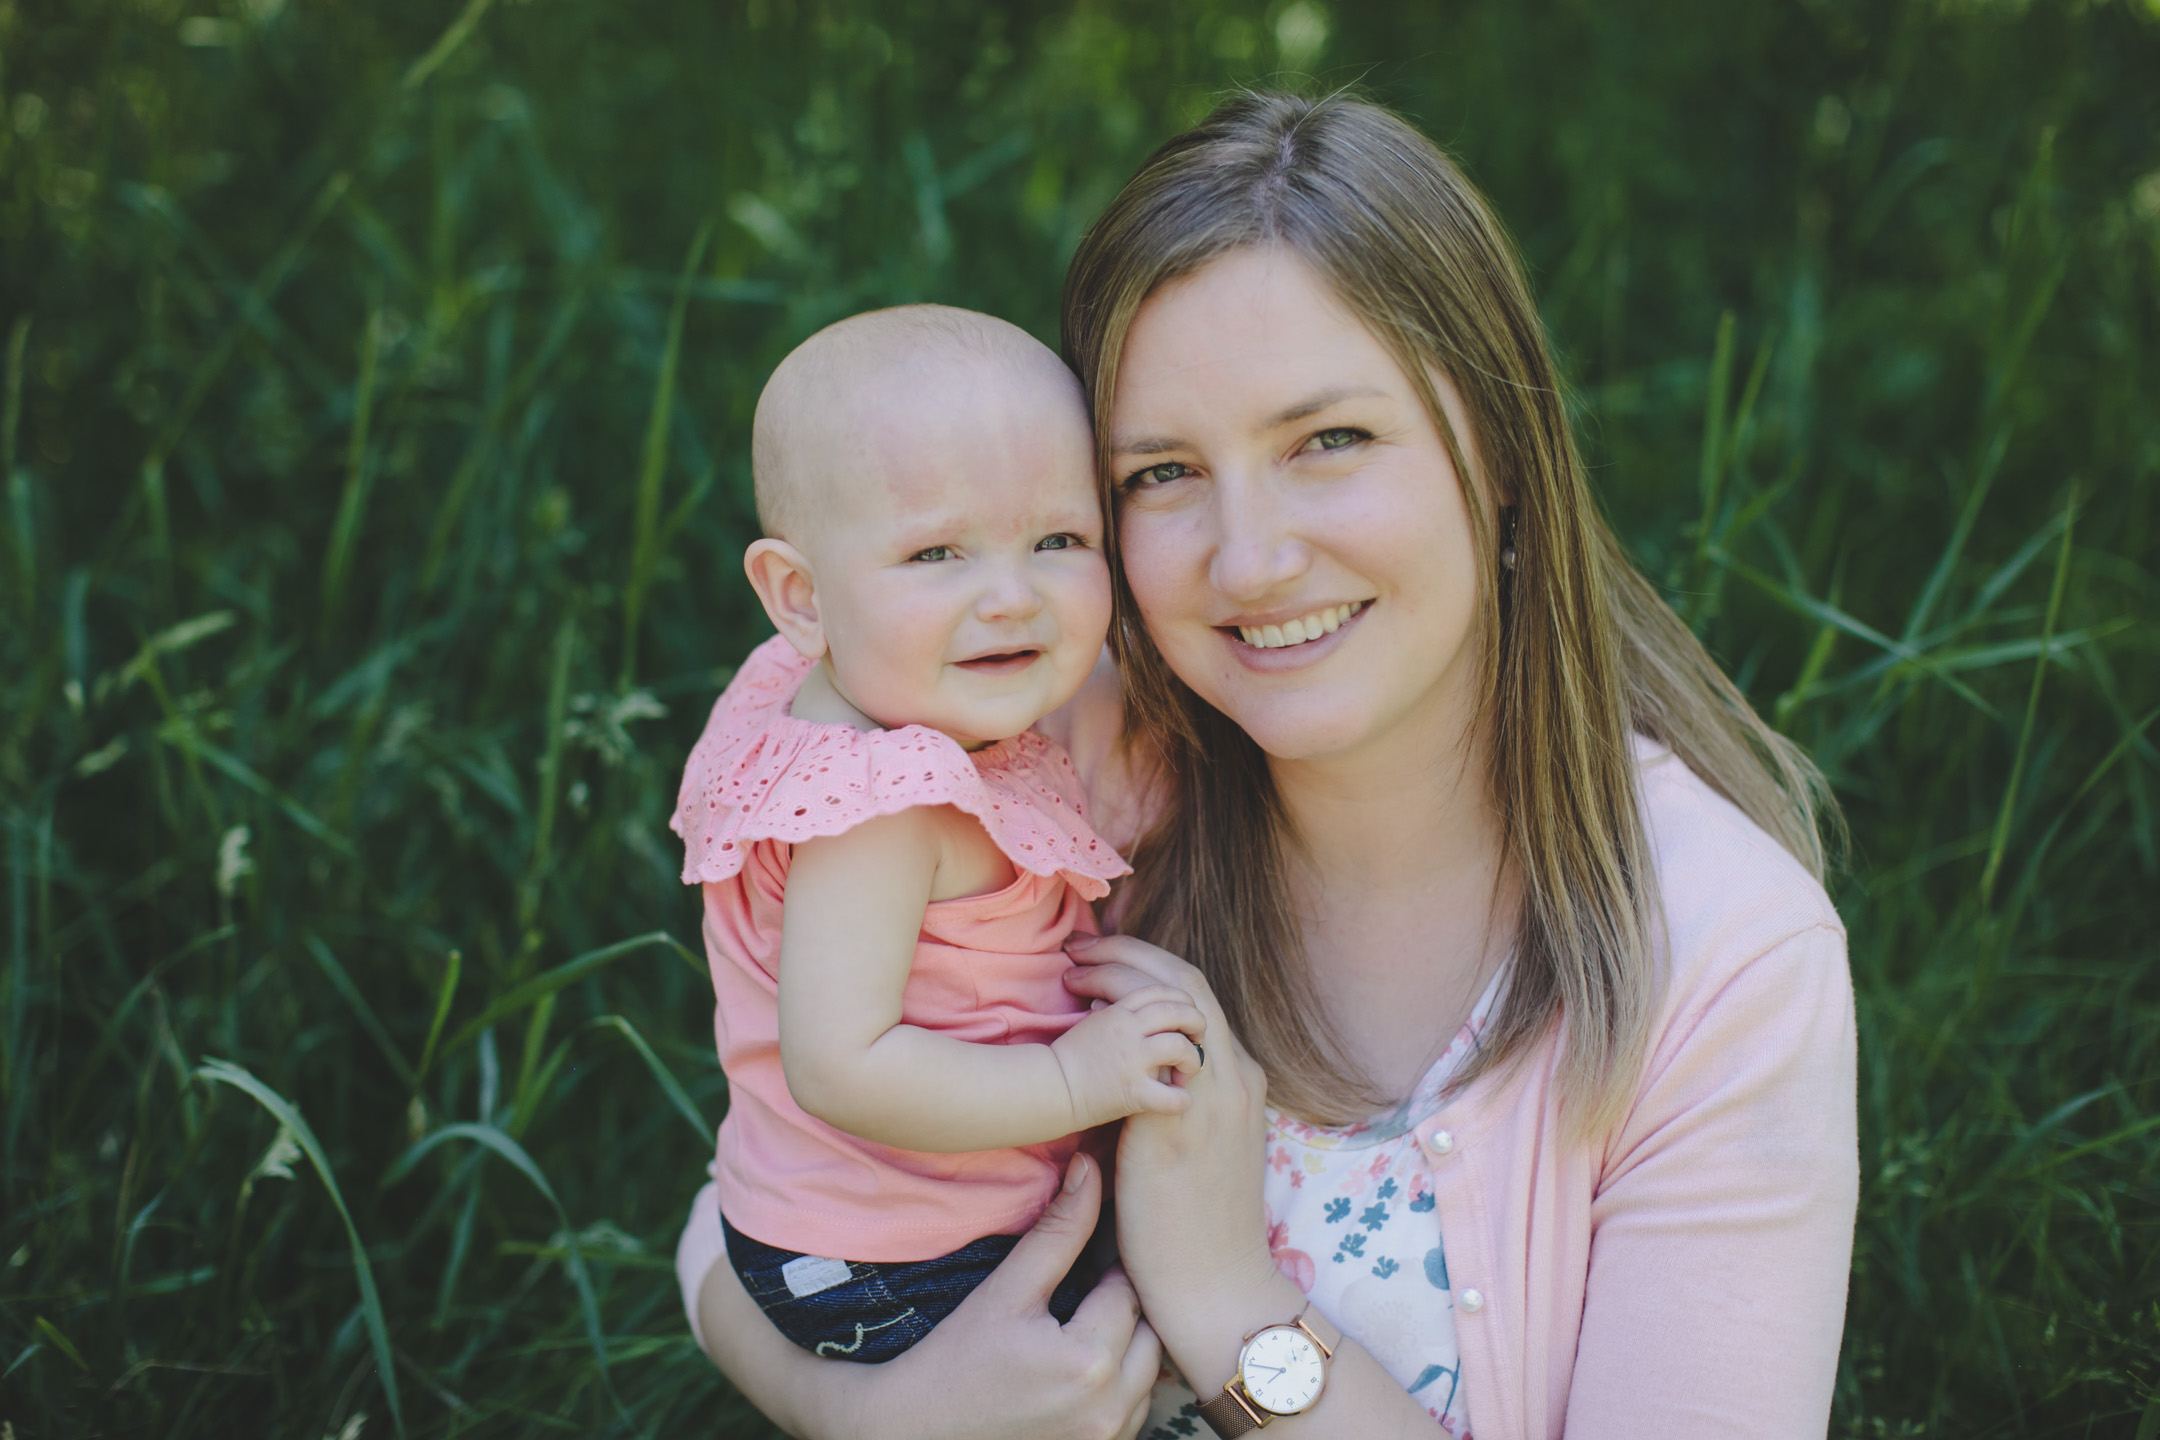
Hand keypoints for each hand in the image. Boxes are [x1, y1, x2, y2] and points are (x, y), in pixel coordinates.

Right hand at [698, 1153, 1160, 1439]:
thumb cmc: (951, 1360)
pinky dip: (1119, 1388)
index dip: (1109, 1263)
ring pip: (1149, 1374)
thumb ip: (1057, 1230)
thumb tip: (1091, 1168)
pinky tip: (1079, 1370)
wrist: (912, 1433)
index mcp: (1089, 1360)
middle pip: (1151, 1333)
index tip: (1089, 1252)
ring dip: (1129, 1347)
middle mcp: (1109, 1408)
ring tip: (1083, 1325)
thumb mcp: (1005, 1291)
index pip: (1129, 1287)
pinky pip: (1134, 1411)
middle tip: (1088, 1287)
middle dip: (1126, 1306)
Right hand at [1051, 983, 1206, 1126]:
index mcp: (1120, 1011)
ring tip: (1184, 1072)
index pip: (1162, 989)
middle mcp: (1128, 1029)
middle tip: (1196, 1038)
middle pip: (1178, 1009)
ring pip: (1179, 1045)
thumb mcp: (1096, 1022)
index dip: (1181, 1000)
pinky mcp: (1132, 1092)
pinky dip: (1181, 1100)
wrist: (1049, 1088)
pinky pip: (1172, 1096)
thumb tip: (1132, 1001)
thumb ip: (1119, 1009)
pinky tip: (1178, 1100)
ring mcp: (1131, 1060)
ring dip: (1191, 1058)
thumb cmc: (1071, 1059)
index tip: (1184, 1015)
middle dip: (1195, 1022)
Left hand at [1064, 936, 1285, 1374]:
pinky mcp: (1185, 1116)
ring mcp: (1216, 1093)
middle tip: (1080, 947)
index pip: (1196, 996)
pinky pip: (1159, 1039)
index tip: (1102, 960)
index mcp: (1240, 1080)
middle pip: (1187, 980)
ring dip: (1121, 970)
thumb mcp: (1195, 1150)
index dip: (1147, 966)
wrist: (1216, 1287)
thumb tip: (1124, 1074)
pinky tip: (1086, 1009)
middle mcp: (1236, 1074)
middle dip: (1131, 953)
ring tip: (1075, 967)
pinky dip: (1124, 1011)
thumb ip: (1172, 1104)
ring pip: (1176, 994)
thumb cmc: (1195, 1229)